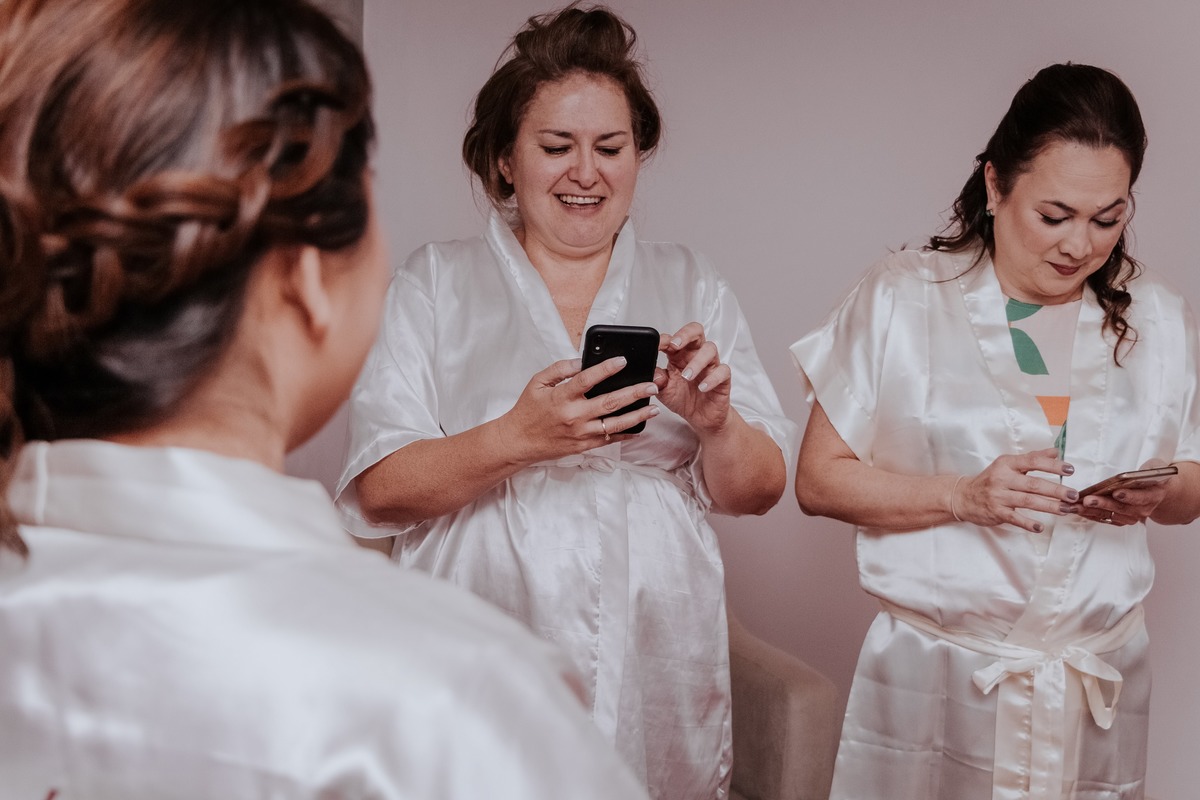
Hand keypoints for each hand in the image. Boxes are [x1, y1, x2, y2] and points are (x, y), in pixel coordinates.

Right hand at [497, 356, 658, 462]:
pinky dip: (625, 434)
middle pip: (609, 402)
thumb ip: (560, 369)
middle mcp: (573, 416)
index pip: (587, 379)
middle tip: (652, 385)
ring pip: (614, 424)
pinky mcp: (583, 446)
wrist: (518, 441)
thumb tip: (582, 361)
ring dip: (637, 416)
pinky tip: (639, 427)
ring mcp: (580, 433)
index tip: (622, 361)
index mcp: (561, 397)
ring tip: (654, 408)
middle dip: (634, 393)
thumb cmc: (528, 410)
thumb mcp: (538, 382)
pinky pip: (608, 440)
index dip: (606, 369)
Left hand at [654, 322, 730, 435]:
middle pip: (696, 332)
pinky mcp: (723, 378)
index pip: (673, 339)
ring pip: (710, 349)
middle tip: (675, 345)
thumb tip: (653, 373)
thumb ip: (657, 380)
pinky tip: (702, 387)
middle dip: (685, 334)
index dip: (664, 339)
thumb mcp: (663, 391)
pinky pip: (723, 371)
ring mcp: (710, 365)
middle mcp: (695, 356)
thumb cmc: (683, 400)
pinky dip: (712, 378)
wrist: (700, 418)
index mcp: (679, 355)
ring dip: (697, 361)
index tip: (656, 345)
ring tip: (686, 376)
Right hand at [954, 447, 1078, 532]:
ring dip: (1049, 506)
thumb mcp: (1007, 465)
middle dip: (1056, 490)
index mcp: (1007, 464)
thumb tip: (1055, 451)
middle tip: (1073, 495)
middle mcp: (1002, 478)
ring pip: (1027, 501)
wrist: (963, 496)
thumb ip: (1032, 458)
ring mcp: (998, 496)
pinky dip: (1028, 523)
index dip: (1052, 466)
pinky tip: (1040, 527)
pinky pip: (1014, 518)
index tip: (1070, 470)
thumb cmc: (990, 480)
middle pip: (1033, 484)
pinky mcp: (995, 512)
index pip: (1032, 462)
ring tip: (1066, 510)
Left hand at [1076, 458, 1173, 526]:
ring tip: (1075, 506)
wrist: (1158, 492)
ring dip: (1091, 511)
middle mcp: (1143, 509)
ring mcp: (1131, 516)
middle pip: (1121, 508)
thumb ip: (1150, 469)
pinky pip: (1105, 519)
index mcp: (1153, 495)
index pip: (1141, 497)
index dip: (1128, 496)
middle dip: (1103, 504)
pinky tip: (1078, 509)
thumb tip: (1140, 471)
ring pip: (1110, 515)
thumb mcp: (1156, 467)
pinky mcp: (1121, 519)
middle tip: (1088, 500)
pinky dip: (1090, 514)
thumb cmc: (1153, 477)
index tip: (1116, 492)